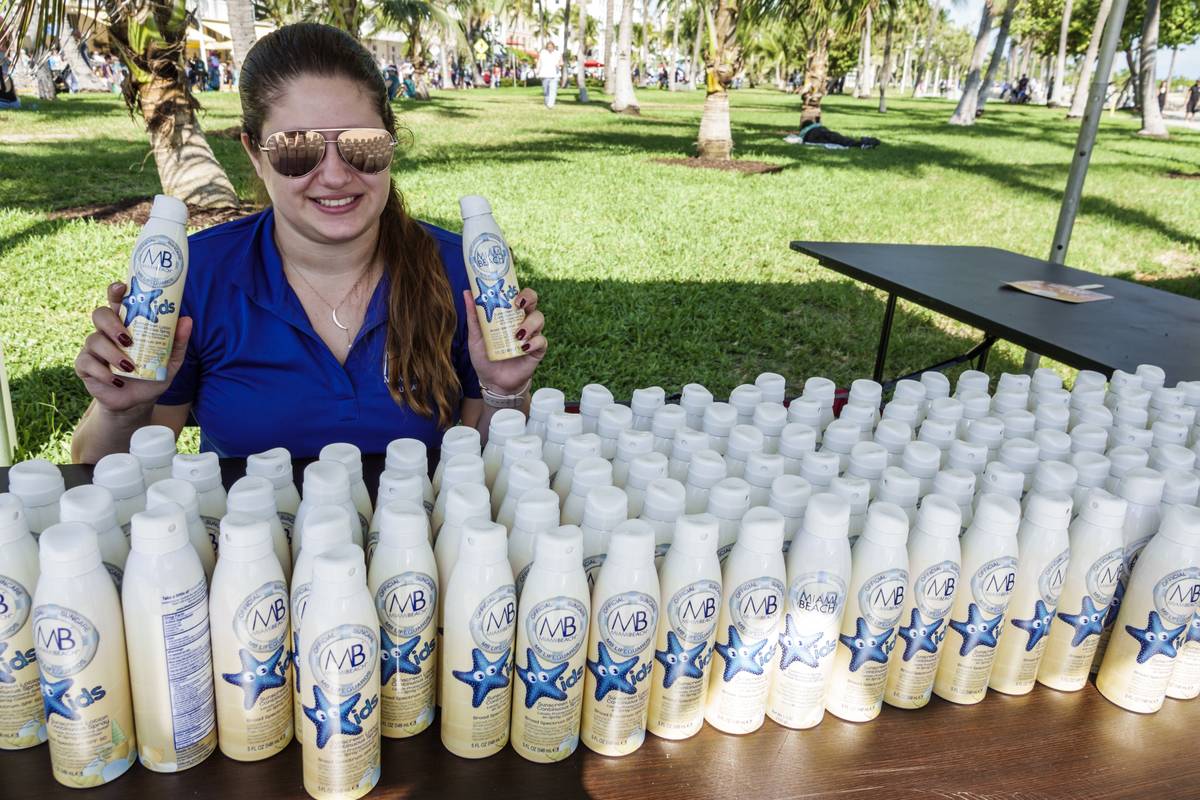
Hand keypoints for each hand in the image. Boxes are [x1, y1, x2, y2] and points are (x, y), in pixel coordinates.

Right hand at [74, 281, 192, 413]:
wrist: (137, 403)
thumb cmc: (152, 376)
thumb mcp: (170, 361)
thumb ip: (178, 342)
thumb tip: (187, 319)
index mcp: (126, 325)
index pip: (117, 301)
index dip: (116, 291)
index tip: (121, 287)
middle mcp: (107, 333)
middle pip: (100, 314)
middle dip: (112, 324)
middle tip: (128, 340)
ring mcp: (94, 349)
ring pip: (94, 340)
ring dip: (112, 353)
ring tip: (129, 367)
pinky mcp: (85, 366)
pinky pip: (86, 363)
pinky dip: (103, 372)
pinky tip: (116, 381)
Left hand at [462, 286, 545, 394]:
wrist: (493, 381)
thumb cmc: (485, 357)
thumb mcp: (476, 336)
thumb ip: (474, 316)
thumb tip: (467, 292)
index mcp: (509, 314)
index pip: (519, 295)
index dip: (519, 289)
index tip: (512, 292)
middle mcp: (523, 321)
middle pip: (533, 301)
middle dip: (529, 298)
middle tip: (518, 304)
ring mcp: (531, 335)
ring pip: (539, 319)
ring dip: (530, 323)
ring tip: (517, 334)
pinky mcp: (537, 350)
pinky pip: (541, 341)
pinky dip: (533, 342)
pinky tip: (523, 348)